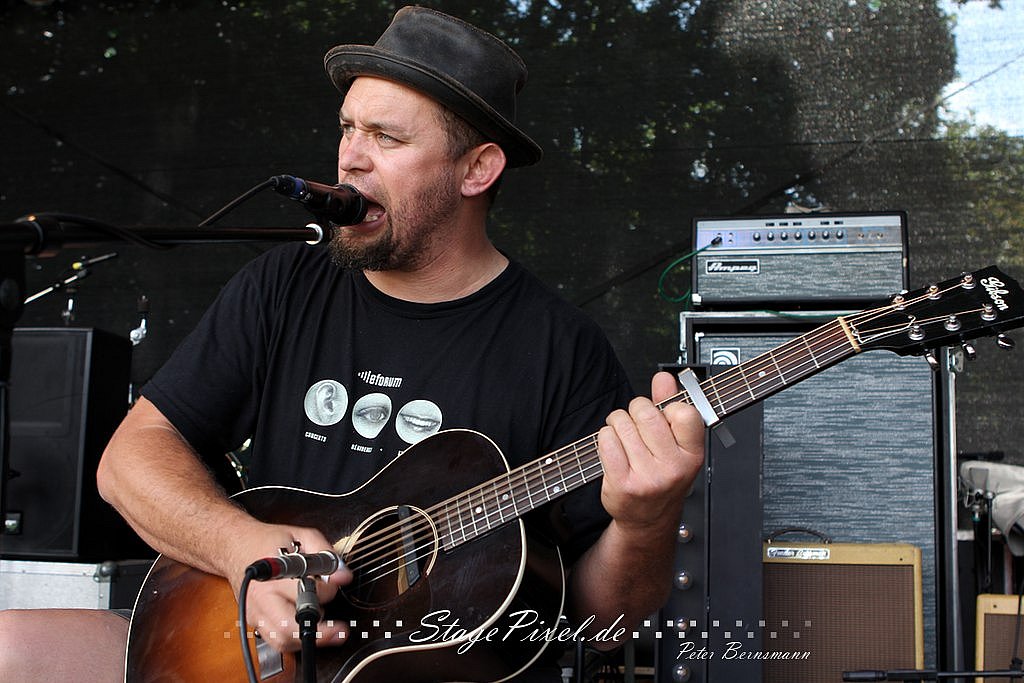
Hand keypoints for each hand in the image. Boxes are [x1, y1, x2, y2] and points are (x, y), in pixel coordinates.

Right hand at [226, 523, 352, 652]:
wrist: (236, 546)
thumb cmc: (269, 541)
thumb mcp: (303, 536)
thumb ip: (326, 553)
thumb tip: (343, 576)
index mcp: (274, 575)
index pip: (307, 591)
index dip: (328, 588)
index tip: (336, 582)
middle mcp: (261, 598)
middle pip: (290, 628)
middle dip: (319, 631)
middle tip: (339, 629)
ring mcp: (255, 613)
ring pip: (282, 641)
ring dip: (307, 637)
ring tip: (327, 630)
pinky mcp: (254, 622)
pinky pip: (276, 640)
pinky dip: (294, 639)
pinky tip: (307, 629)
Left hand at [597, 371, 704, 532]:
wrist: (647, 519)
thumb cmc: (663, 476)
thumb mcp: (676, 444)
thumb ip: (670, 406)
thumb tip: (664, 378)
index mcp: (692, 455)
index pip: (684, 412)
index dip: (668, 408)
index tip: (665, 418)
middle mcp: (673, 468)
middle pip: (645, 412)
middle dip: (636, 412)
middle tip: (637, 427)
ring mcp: (647, 477)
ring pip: (621, 423)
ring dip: (617, 425)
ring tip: (625, 440)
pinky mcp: (623, 483)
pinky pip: (606, 440)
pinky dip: (605, 438)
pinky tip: (615, 450)